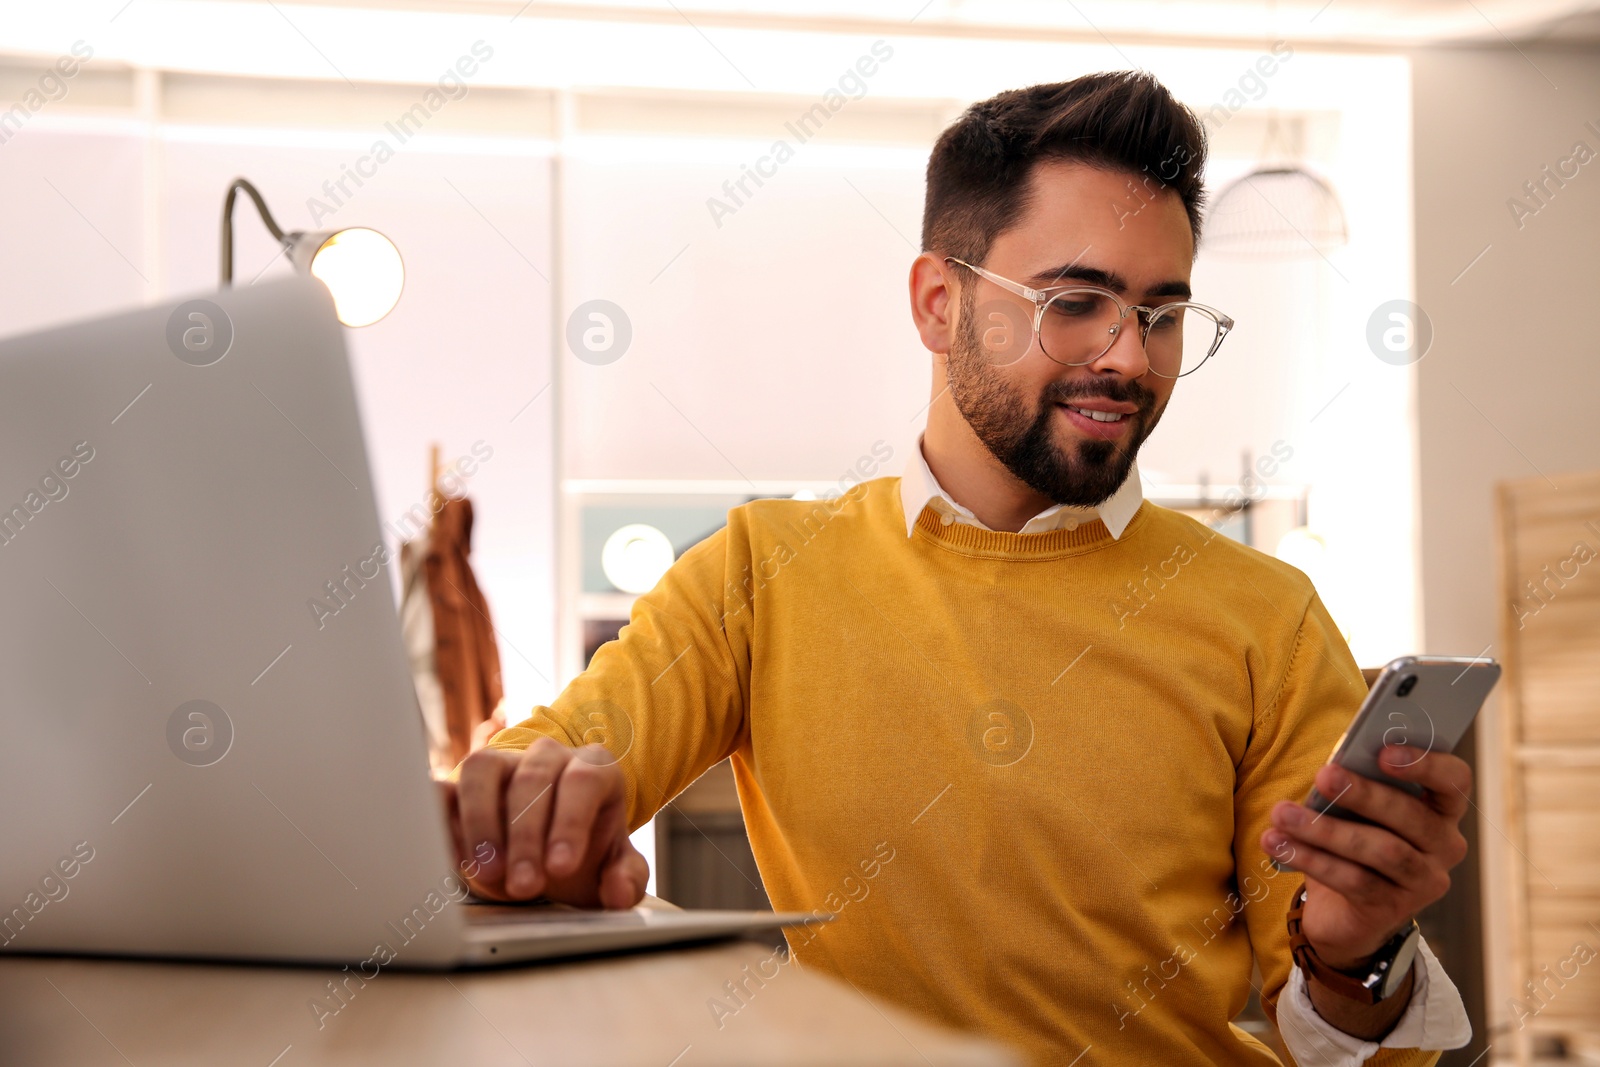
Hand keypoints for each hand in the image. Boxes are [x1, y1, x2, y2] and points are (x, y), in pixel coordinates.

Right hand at [440, 738, 648, 908]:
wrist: (546, 852)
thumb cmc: (583, 854)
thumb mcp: (611, 869)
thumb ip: (626, 879)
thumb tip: (619, 891)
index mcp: (593, 768)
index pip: (583, 781)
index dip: (571, 823)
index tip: (562, 867)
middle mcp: (546, 757)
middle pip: (534, 779)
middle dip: (527, 837)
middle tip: (525, 887)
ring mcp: (501, 764)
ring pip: (484, 770)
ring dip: (482, 822)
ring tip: (487, 873)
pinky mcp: (460, 782)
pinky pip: (444, 787)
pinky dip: (444, 819)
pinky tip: (457, 860)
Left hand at [1261, 745, 1471, 970]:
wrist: (1342, 911)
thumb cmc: (1351, 840)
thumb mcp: (1355, 810)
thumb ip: (1354, 786)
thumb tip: (1332, 769)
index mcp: (1440, 810)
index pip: (1453, 780)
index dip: (1425, 764)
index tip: (1383, 752)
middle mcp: (1444, 846)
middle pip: (1411, 816)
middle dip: (1363, 794)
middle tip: (1323, 776)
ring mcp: (1423, 882)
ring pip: (1381, 850)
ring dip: (1325, 829)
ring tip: (1282, 814)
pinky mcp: (1393, 910)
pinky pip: (1354, 881)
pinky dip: (1311, 859)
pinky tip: (1278, 845)